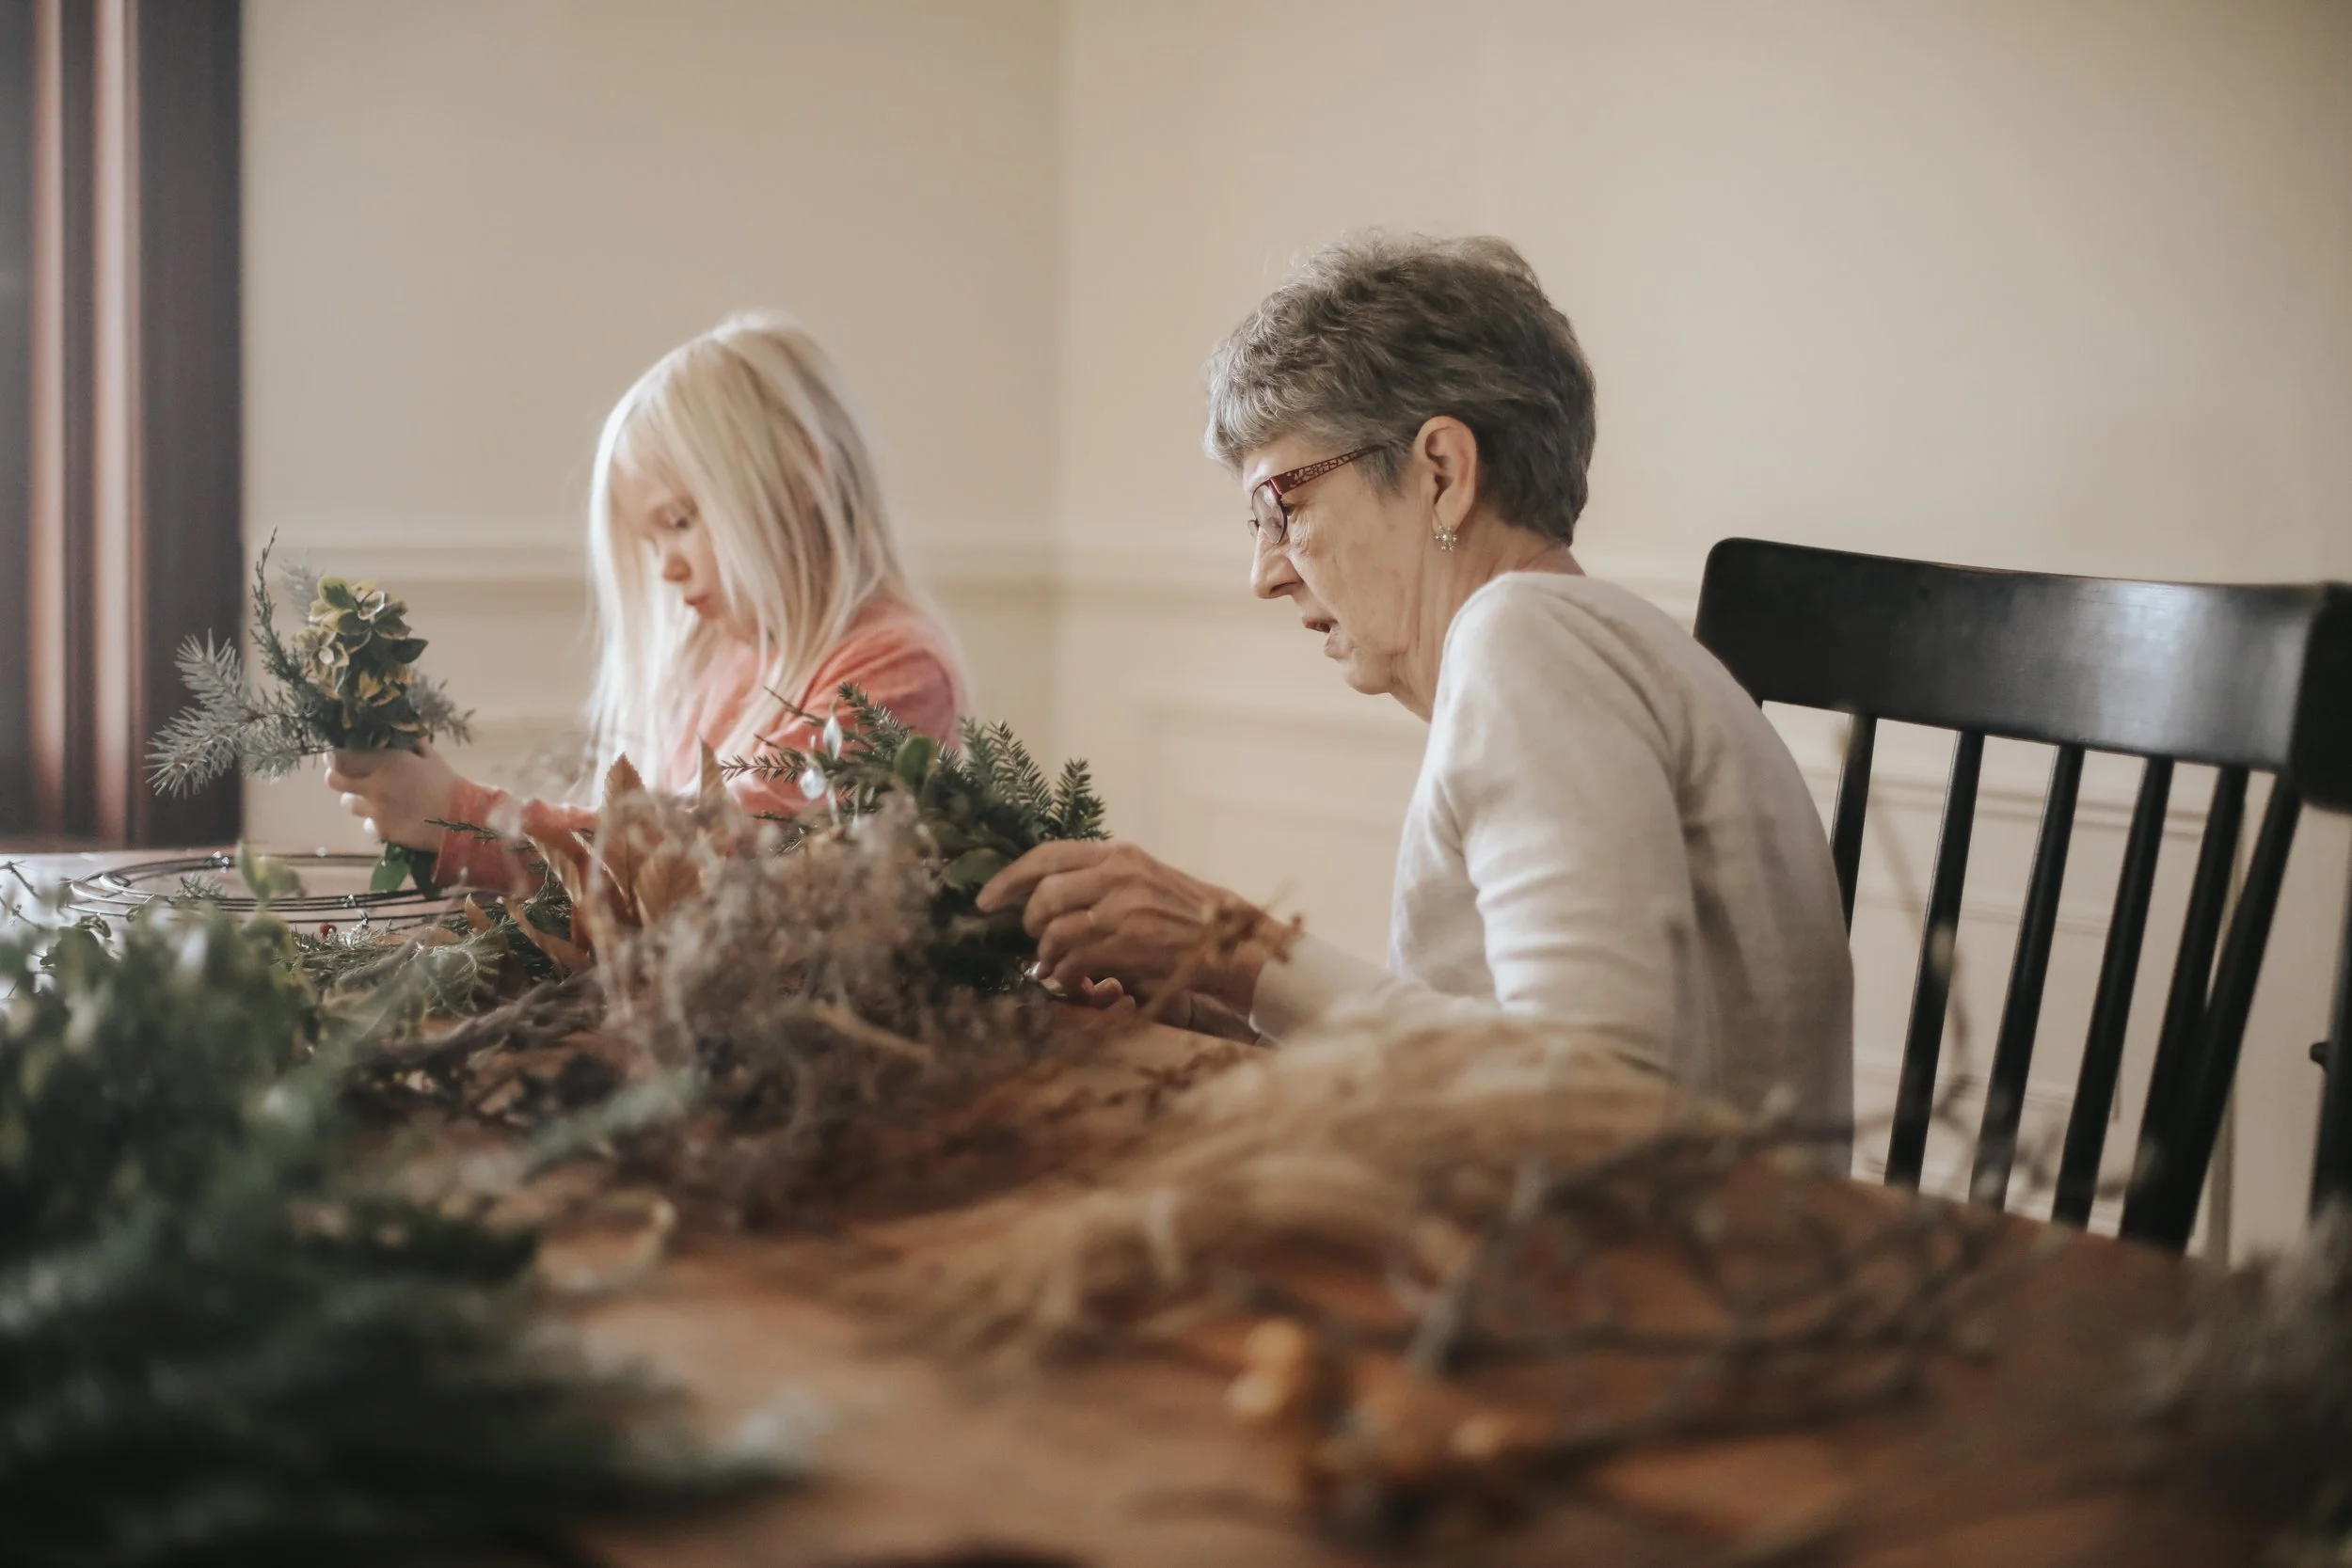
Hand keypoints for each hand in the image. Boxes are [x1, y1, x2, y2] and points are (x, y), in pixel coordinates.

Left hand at [324, 738, 462, 852]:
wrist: (461, 820)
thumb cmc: (448, 784)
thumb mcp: (430, 756)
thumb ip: (411, 743)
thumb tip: (400, 729)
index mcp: (386, 762)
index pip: (342, 756)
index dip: (336, 754)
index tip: (339, 753)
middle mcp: (374, 785)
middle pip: (334, 780)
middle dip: (338, 775)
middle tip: (348, 775)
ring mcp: (375, 810)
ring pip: (348, 803)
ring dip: (357, 798)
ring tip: (373, 798)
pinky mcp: (381, 831)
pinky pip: (366, 824)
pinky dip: (374, 820)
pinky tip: (389, 817)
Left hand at [976, 840, 1275, 1014]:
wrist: (1234, 943)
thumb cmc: (1188, 916)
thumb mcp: (1146, 879)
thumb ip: (1102, 879)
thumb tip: (1046, 894)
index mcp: (1120, 854)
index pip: (1047, 856)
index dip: (1009, 878)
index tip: (985, 900)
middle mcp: (1119, 875)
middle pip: (1043, 895)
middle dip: (1030, 923)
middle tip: (1034, 941)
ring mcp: (1123, 909)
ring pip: (1054, 931)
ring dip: (1045, 955)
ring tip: (1052, 967)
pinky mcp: (1127, 944)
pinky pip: (1073, 960)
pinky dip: (1065, 974)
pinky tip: (1073, 980)